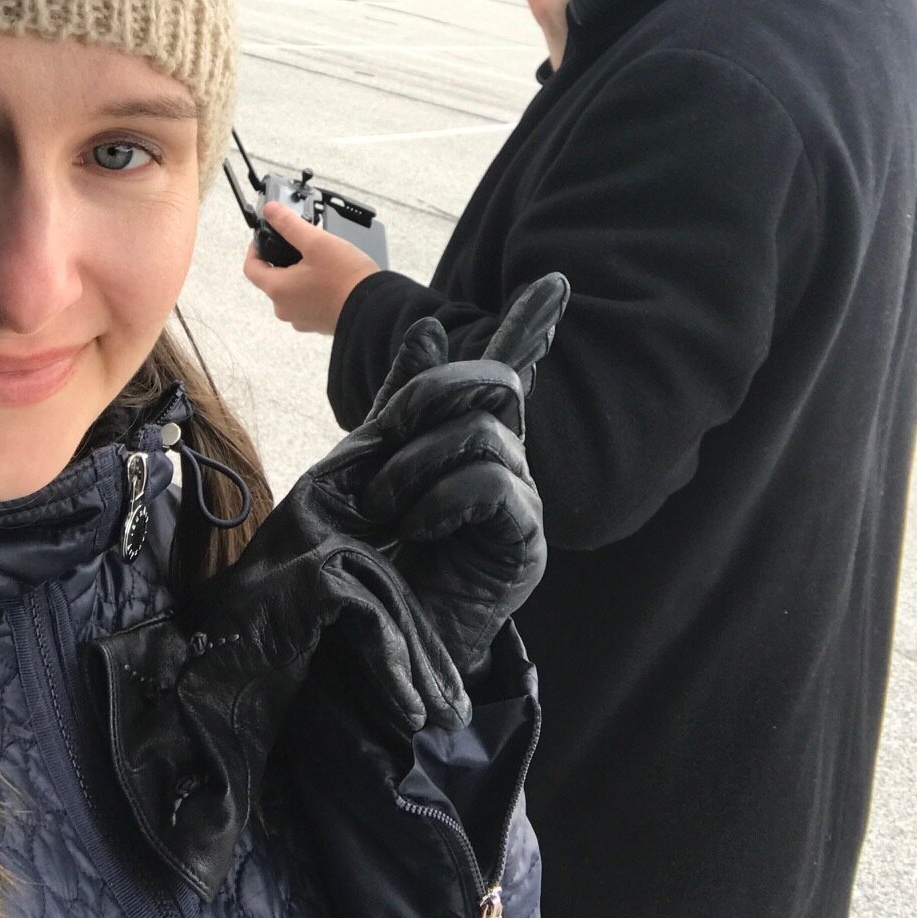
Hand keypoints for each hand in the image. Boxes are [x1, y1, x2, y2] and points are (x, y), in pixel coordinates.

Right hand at [88, 440, 466, 898]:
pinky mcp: (312, 577)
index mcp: (308, 536)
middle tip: (452, 707)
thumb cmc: (244, 674)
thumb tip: (416, 641)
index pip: (381, 553)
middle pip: (393, 582)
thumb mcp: (312, 636)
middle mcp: (309, 530)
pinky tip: (406, 713)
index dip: (415, 609)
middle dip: (427, 649)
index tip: (447, 672)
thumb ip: (353, 612)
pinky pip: (373, 619)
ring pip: (390, 599)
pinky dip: (393, 669)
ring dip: (419, 666)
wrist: (193, 699)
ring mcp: (309, 549)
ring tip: (438, 717)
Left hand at [243, 200, 379, 332]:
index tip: (267, 236)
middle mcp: (285, 308)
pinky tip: (332, 278)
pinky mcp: (318, 323)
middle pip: (272, 280)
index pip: (251, 268)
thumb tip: (271, 211)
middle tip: (301, 245)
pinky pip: (307, 303)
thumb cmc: (346, 277)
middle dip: (283, 261)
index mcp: (278, 289)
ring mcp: (302, 319)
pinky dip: (313, 289)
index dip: (254, 249)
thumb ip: (290, 225)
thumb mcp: (317, 242)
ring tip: (321, 261)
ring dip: (299, 275)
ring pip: (291, 292)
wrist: (375, 309)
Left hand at [358, 272, 568, 680]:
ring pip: (484, 430)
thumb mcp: (369, 458)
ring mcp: (519, 500)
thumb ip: (402, 399)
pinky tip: (421, 529)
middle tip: (384, 442)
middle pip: (493, 382)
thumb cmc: (363, 551)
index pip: (508, 368)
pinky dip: (441, 498)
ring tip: (386, 510)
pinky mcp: (523, 541)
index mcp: (467, 438)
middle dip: (427, 396)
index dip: (531, 324)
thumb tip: (428, 330)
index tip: (555, 282)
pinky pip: (494, 482)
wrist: (361, 635)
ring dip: (415, 463)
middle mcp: (503, 461)